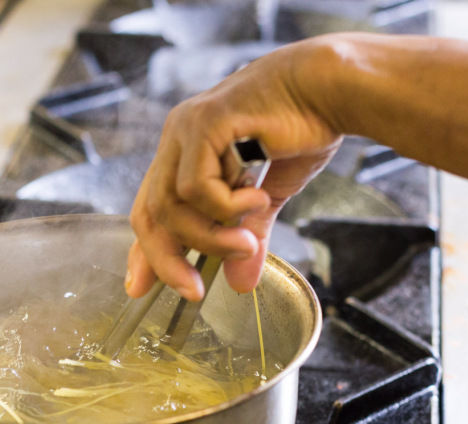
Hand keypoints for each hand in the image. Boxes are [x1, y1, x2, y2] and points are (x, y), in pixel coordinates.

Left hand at [126, 41, 342, 300]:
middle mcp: (178, 139)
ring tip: (246, 243)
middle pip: (150, 212)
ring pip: (171, 203)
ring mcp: (186, 129)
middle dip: (167, 259)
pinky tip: (256, 196)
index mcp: (186, 153)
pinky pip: (195, 184)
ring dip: (208, 237)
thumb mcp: (267, 196)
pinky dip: (224, 205)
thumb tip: (242, 283)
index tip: (139, 288)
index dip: (144, 252)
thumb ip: (248, 235)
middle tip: (194, 290)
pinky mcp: (204, 122)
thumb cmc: (301, 130)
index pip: (151, 209)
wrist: (328, 90)